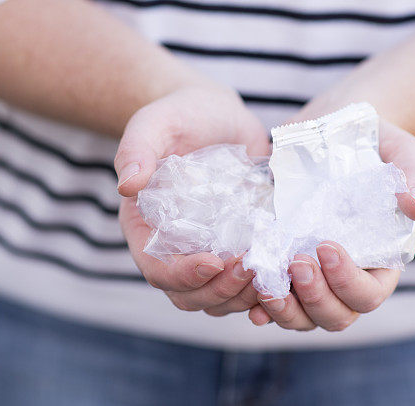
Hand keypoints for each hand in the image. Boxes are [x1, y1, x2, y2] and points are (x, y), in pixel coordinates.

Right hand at [115, 85, 267, 313]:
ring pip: (220, 298)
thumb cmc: (180, 115)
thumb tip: (127, 185)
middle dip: (221, 290)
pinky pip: (247, 284)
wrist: (217, 115)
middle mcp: (174, 248)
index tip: (215, 261)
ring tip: (273, 272)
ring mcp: (207, 251)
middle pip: (191, 295)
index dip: (183, 275)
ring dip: (246, 295)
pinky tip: (287, 272)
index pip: (157, 270)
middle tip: (253, 267)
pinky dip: (265, 287)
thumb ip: (136, 149)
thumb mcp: (155, 123)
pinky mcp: (238, 247)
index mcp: (145, 228)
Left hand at [248, 113, 414, 330]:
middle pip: (336, 315)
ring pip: (303, 316)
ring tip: (266, 284)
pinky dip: (262, 304)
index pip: (369, 294)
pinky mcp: (283, 262)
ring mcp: (314, 275)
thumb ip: (414, 176)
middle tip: (296, 261)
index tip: (326, 245)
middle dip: (315, 297)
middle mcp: (347, 276)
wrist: (332, 125)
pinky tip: (250, 297)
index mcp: (381, 260)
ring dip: (284, 309)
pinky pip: (274, 299)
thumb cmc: (374, 142)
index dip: (347, 281)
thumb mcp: (401, 150)